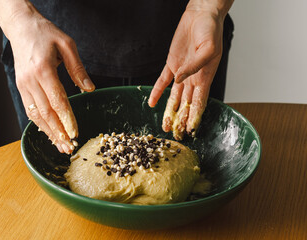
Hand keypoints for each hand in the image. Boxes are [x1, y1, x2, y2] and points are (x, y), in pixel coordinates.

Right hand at [8, 11, 94, 153]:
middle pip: (45, 113)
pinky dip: (40, 123)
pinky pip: (30, 109)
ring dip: (49, 132)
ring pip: (36, 115)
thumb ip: (78, 69)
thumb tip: (89, 89)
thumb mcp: (67, 45)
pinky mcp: (20, 87)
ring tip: (60, 146)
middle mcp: (30, 81)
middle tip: (69, 147)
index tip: (75, 132)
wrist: (21, 27)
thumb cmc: (45, 33)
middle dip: (58, 132)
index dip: (67, 119)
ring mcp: (23, 85)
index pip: (57, 101)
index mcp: (43, 70)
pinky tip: (49, 132)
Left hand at [148, 3, 224, 139]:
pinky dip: (156, 92)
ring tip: (164, 125)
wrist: (200, 15)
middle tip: (176, 135)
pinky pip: (162, 81)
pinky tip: (152, 103)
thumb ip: (195, 66)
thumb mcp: (209, 48)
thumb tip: (179, 80)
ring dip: (169, 111)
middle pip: (186, 104)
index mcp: (205, 77)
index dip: (195, 117)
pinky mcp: (171, 64)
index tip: (190, 131)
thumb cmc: (211, 30)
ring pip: (174, 97)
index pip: (199, 103)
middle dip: (181, 120)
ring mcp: (181, 72)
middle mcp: (193, 78)